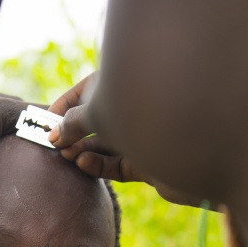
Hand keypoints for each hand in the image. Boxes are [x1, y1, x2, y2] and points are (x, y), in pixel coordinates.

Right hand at [48, 75, 204, 208]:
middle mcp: (135, 108)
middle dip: (73, 132)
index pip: (87, 90)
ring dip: (83, 149)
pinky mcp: (148, 161)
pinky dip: (99, 164)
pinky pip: (117, 163)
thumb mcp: (99, 114)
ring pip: (105, 143)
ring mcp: (143, 135)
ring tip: (66, 157)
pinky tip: (83, 164)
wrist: (201, 147)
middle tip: (54, 145)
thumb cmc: (148, 112)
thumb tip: (54, 135)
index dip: (64, 105)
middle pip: (96, 119)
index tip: (45, 121)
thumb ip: (74, 125)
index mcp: (127, 82)